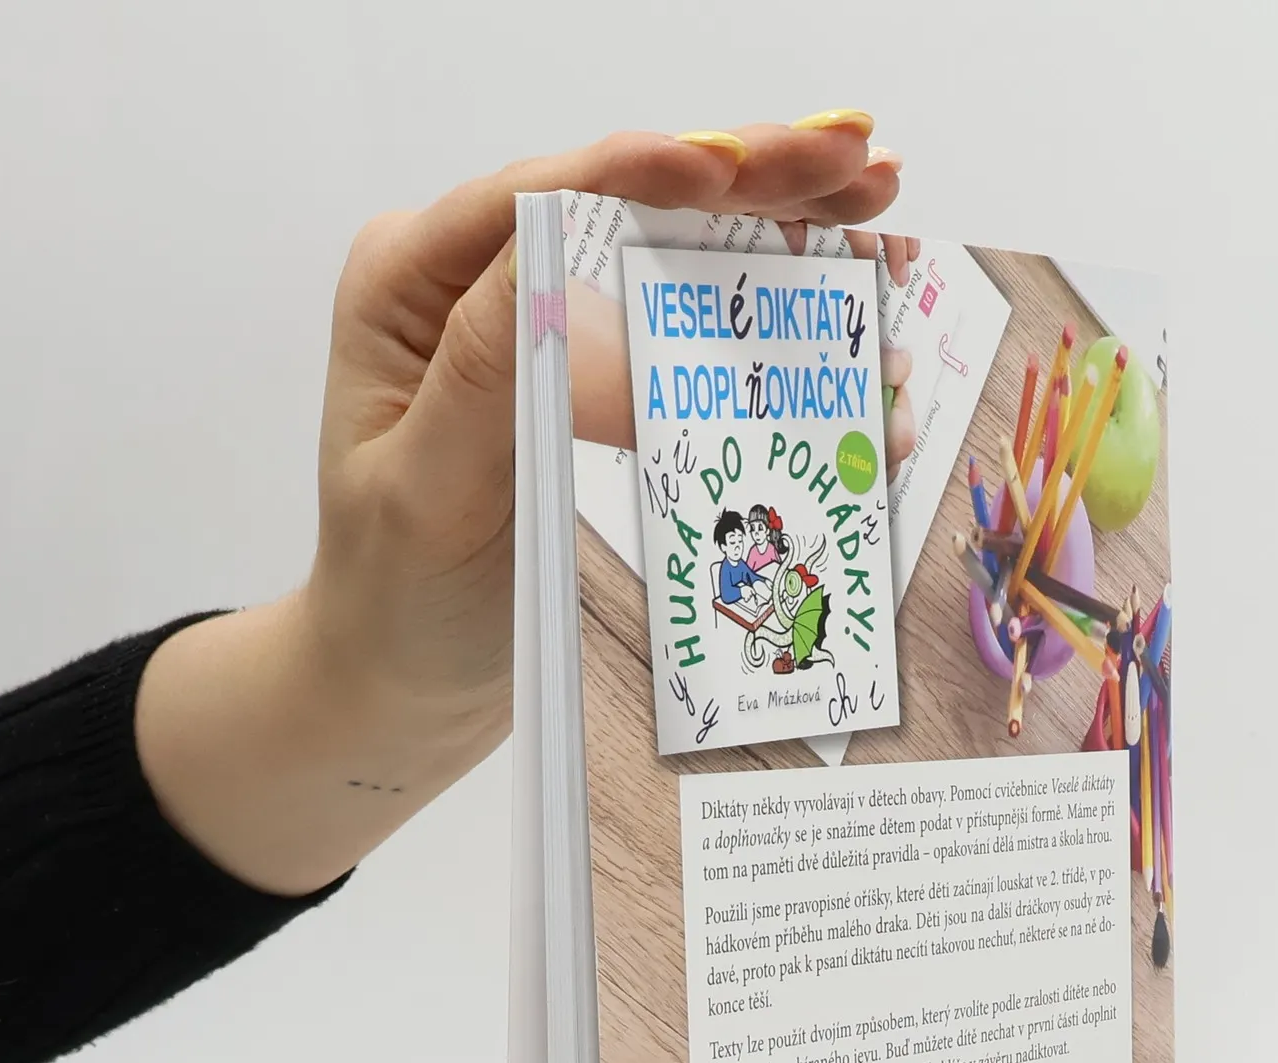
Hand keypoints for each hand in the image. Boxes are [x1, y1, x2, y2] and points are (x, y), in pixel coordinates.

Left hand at [136, 116, 903, 896]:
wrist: (402, 687)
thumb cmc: (394, 598)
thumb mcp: (428, 490)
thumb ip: (490, 375)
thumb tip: (570, 270)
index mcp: (417, 282)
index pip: (546, 197)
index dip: (654, 170)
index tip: (743, 167)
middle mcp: (484, 285)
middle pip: (631, 202)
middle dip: (752, 175)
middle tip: (865, 161)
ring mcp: (548, 331)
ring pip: (677, 255)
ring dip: (784, 231)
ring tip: (883, 206)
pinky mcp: (598, 387)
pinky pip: (694, 337)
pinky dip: (776, 326)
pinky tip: (853, 314)